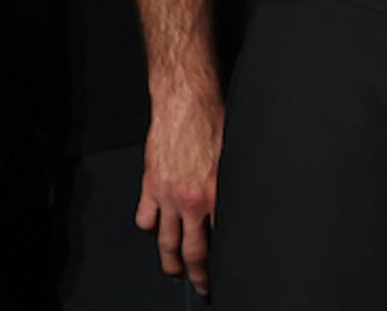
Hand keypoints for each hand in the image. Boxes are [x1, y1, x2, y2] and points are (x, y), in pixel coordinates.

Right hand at [135, 81, 222, 292]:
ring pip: (165, 242)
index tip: (227, 269)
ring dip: (171, 262)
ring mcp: (166, 195)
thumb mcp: (236, 156)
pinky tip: (157, 231)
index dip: (224, 259)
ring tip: (176, 271)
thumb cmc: (215, 121)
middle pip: (192, 250)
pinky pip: (145, 219)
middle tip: (203, 285)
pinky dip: (150, 228)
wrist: (185, 101)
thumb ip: (233, 186)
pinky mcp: (149, 186)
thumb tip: (241, 206)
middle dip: (198, 273)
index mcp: (216, 193)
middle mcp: (190, 199)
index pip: (221, 239)